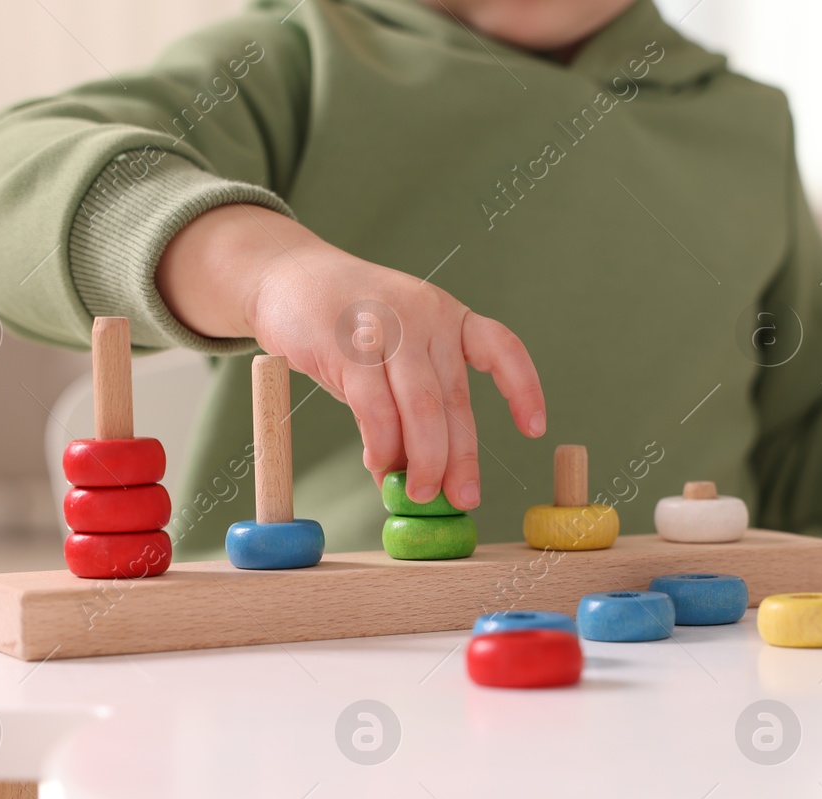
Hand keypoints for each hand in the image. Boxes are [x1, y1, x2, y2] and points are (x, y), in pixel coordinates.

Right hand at [157, 204, 545, 509]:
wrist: (287, 276)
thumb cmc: (348, 328)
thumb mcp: (393, 357)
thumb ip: (411, 408)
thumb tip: (420, 478)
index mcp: (449, 317)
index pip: (501, 349)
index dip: (523, 389)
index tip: (535, 429)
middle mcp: (426, 318)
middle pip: (455, 399)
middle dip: (461, 458)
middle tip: (461, 499)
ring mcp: (389, 327)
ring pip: (422, 407)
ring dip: (425, 459)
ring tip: (420, 493)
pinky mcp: (348, 344)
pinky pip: (376, 407)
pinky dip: (382, 445)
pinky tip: (379, 465)